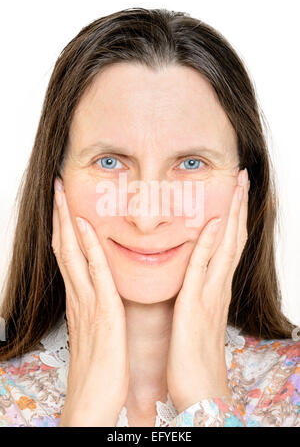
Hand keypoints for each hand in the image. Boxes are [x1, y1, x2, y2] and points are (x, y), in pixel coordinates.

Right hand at [51, 178, 128, 425]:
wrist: (93, 402)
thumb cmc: (99, 371)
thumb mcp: (96, 332)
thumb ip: (96, 310)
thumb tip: (100, 294)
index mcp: (80, 301)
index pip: (68, 257)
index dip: (64, 230)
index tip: (64, 206)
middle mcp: (79, 297)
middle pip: (65, 249)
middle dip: (60, 218)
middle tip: (57, 190)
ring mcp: (88, 303)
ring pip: (73, 254)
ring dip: (67, 223)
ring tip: (62, 196)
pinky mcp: (104, 312)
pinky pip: (95, 273)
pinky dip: (89, 248)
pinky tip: (85, 227)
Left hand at [167, 168, 248, 412]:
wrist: (201, 390)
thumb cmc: (195, 356)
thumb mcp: (196, 315)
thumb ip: (197, 292)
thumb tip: (194, 273)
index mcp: (216, 287)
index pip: (229, 244)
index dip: (235, 217)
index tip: (236, 192)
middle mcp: (218, 286)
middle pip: (233, 237)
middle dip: (238, 205)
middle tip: (242, 177)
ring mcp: (210, 294)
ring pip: (225, 246)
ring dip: (231, 214)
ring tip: (237, 186)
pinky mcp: (196, 305)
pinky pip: (203, 268)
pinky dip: (209, 244)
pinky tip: (213, 223)